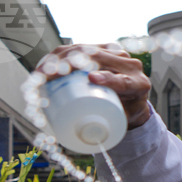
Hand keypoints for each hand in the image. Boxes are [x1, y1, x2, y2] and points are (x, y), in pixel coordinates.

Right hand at [37, 45, 151, 128]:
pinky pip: (80, 48)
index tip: (92, 79)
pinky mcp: (103, 49)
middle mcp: (129, 65)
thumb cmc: (127, 113)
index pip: (123, 80)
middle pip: (98, 59)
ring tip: (42, 72)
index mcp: (139, 84)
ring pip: (85, 50)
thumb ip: (113, 125)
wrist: (133, 101)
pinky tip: (46, 62)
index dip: (108, 78)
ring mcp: (116, 54)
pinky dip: (61, 55)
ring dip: (60, 58)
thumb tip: (92, 133)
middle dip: (71, 65)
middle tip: (49, 76)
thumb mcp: (124, 121)